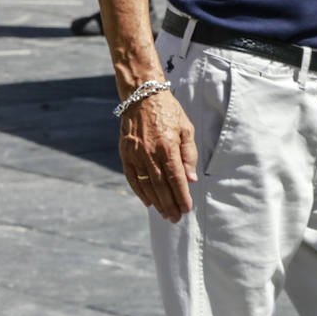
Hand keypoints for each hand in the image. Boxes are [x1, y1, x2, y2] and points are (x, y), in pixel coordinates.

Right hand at [119, 90, 197, 222]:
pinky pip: (132, 178)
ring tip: (165, 214)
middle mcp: (149, 153)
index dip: (181, 196)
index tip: (187, 209)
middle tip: (176, 218)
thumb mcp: (186, 129)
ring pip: (146, 185)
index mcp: (167, 147)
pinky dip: (140, 192)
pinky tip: (148, 202)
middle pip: (160, 186)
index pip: (176, 178)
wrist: (142, 97)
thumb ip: (188, 155)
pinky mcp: (125, 154)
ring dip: (156, 202)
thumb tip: (191, 180)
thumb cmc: (169, 113)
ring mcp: (135, 155)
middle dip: (170, 204)